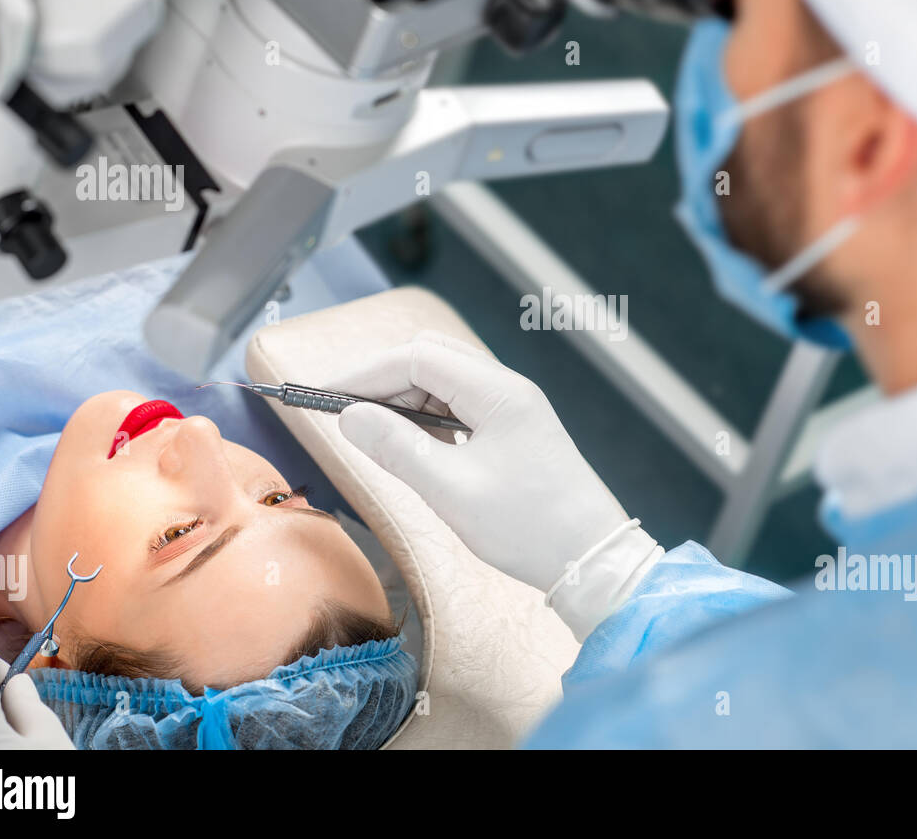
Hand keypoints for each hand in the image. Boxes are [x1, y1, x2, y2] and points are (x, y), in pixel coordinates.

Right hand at [335, 331, 662, 638]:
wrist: (591, 558)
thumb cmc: (530, 527)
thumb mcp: (452, 492)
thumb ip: (397, 449)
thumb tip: (350, 417)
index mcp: (497, 392)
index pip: (417, 357)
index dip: (365, 373)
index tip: (324, 398)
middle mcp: (507, 389)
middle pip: (430, 358)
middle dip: (381, 380)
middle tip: (342, 414)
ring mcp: (513, 408)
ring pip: (444, 381)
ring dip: (403, 399)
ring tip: (371, 432)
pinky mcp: (513, 430)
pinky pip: (460, 406)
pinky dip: (427, 417)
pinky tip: (411, 445)